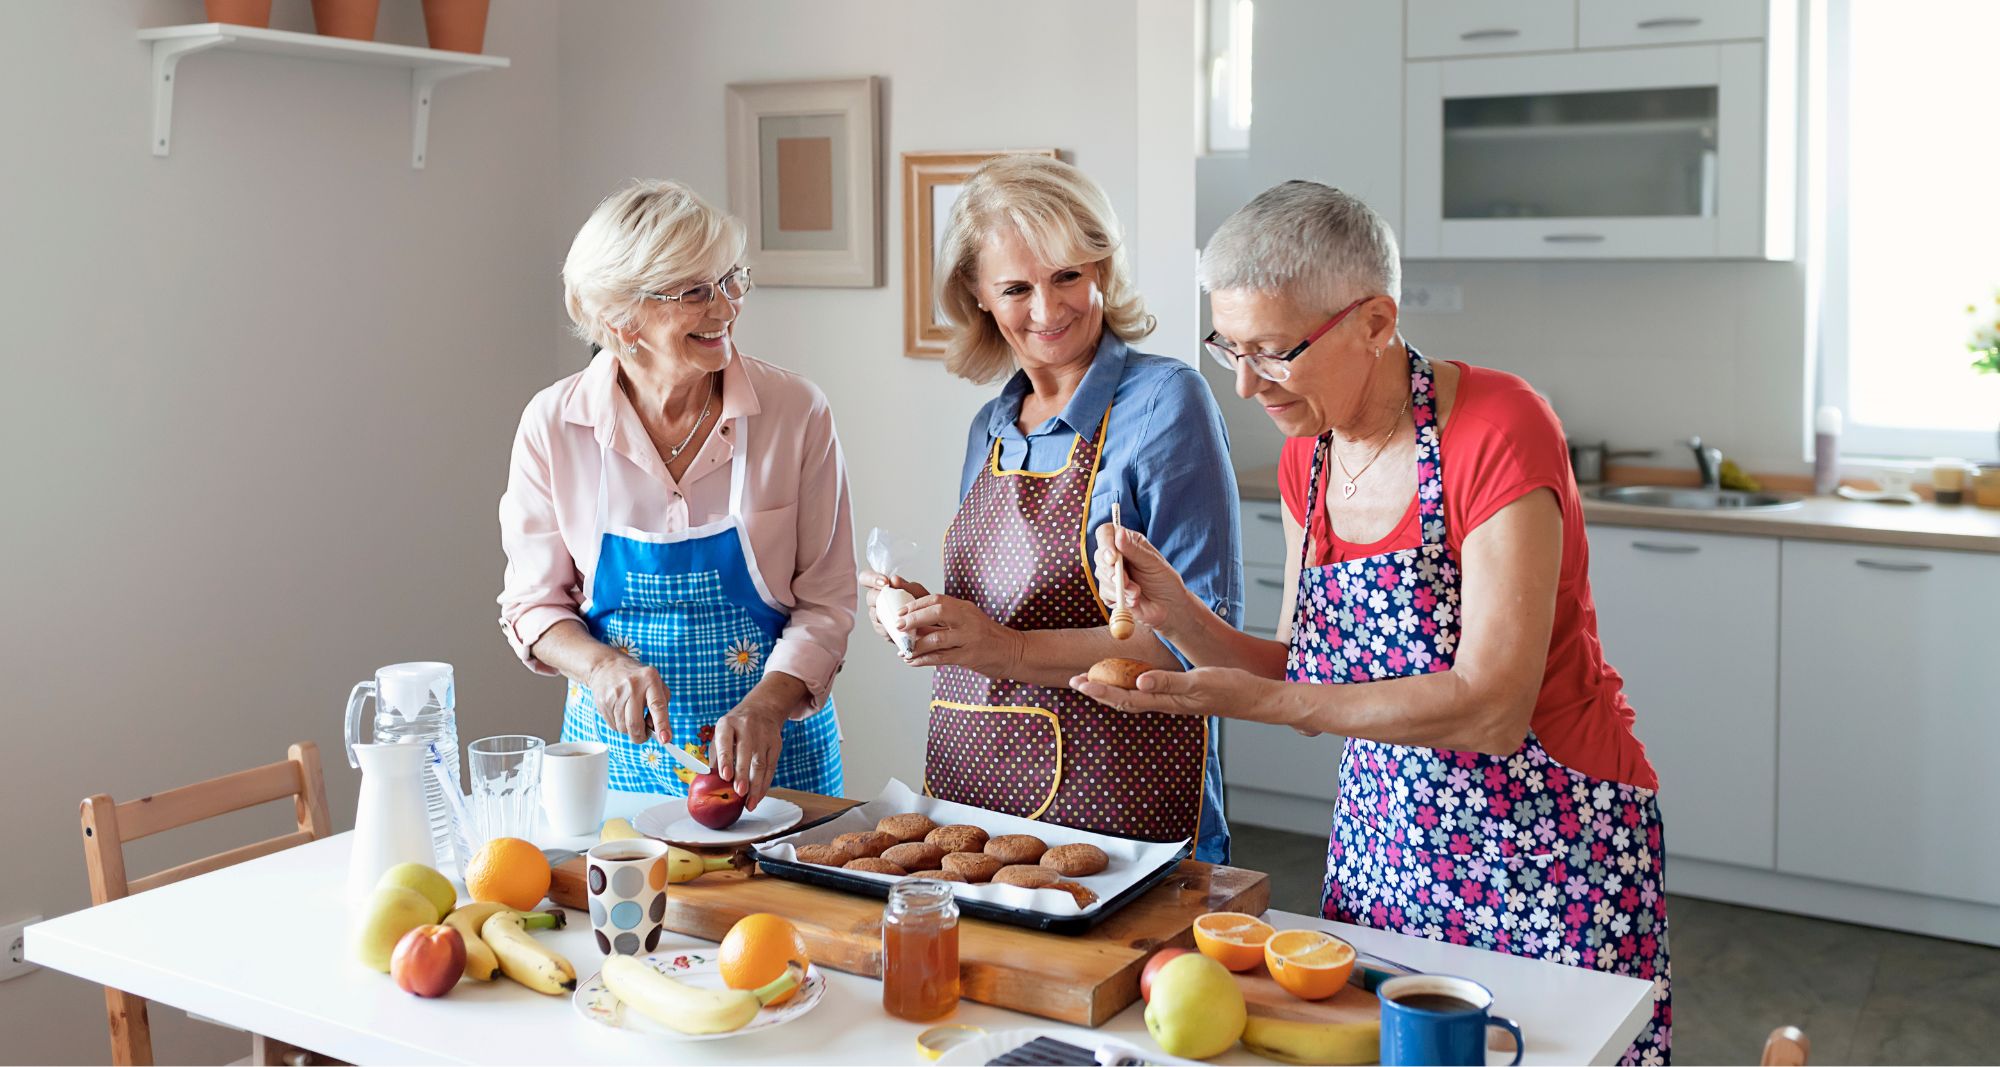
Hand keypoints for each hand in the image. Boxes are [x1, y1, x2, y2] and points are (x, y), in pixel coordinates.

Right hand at [583, 655, 669, 744]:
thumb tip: (657, 731)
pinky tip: (621, 713)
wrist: (607, 666)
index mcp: (650, 679)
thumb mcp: (656, 684)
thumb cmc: (638, 679)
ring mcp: (615, 694)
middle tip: (644, 735)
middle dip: (641, 737)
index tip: (665, 739)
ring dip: (630, 731)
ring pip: (623, 728)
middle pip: (635, 724)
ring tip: (632, 717)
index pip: (657, 706)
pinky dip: (620, 726)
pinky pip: (613, 726)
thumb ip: (661, 706)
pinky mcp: (603, 702)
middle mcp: (632, 686)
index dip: (662, 725)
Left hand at [711, 701, 784, 810]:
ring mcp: (764, 735)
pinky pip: (771, 767)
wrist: (761, 709)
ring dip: (756, 785)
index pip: (726, 741)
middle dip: (743, 775)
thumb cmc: (735, 728)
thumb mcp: (721, 735)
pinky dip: (765, 784)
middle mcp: (746, 727)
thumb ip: (716, 757)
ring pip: (761, 763)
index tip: (725, 776)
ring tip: (749, 803)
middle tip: (739, 793)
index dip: (726, 759)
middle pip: (746, 753)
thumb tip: (710, 784)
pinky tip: (758, 796)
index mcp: (727, 724)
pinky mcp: (776, 744)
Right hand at [860, 570, 932, 644]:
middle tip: (891, 600)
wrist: (931, 624)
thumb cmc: (923, 605)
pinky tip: (899, 628)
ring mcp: (878, 616)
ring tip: (898, 616)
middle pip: (870, 597)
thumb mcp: (919, 593)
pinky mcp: (882, 630)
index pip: (866, 578)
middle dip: (879, 598)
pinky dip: (890, 628)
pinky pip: (881, 629)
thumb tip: (894, 580)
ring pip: (874, 614)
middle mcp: (878, 600)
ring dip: (885, 615)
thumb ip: (907, 586)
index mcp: (884, 587)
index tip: (885, 583)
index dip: (871, 578)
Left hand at [899, 593, 1022, 675]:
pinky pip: (942, 657)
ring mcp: (970, 638)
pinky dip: (924, 660)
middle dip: (914, 618)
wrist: (1014, 652)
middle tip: (898, 625)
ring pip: (937, 638)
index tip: (901, 611)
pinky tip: (912, 661)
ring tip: (903, 649)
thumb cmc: (987, 637)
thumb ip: (946, 618)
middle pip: (937, 612)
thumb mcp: (968, 620)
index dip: (916, 604)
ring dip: (916, 644)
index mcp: (965, 608)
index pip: (937, 599)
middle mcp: (967, 620)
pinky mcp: (970, 656)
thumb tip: (915, 620)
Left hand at [1069, 664, 1273, 719]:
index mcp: (1166, 700)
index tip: (1079, 682)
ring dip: (1112, 690)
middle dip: (1098, 691)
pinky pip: (1148, 693)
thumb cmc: (1231, 688)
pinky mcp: (1181, 695)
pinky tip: (1129, 680)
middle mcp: (1165, 702)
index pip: (1125, 697)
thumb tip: (1138, 682)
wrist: (1255, 698)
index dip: (1100, 690)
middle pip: (1124, 699)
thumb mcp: (1199, 681)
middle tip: (1075, 681)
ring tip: (1094, 681)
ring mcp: (1173, 701)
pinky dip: (1131, 687)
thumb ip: (1169, 682)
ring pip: (1134, 698)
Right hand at [1093, 525, 1194, 635]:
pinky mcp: (1109, 592)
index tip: (1112, 557)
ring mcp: (1111, 574)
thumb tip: (1119, 533)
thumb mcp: (1152, 563)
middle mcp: (1117, 556)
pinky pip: (1104, 592)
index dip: (1105, 543)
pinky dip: (1119, 598)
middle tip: (1127, 581)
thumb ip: (1134, 549)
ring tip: (1137, 592)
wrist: (1169, 608)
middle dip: (1112, 570)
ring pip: (1101, 575)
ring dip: (1119, 586)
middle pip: (1099, 555)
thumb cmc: (1164, 581)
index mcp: (1127, 542)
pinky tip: (1133, 600)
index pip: (1106, 533)